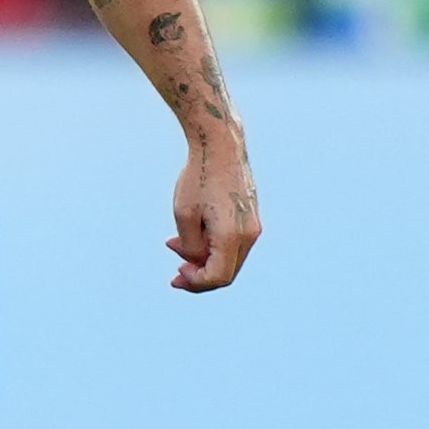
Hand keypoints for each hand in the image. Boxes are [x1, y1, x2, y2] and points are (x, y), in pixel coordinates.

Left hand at [167, 138, 260, 292]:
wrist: (220, 146)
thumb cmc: (198, 177)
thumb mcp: (184, 214)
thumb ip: (190, 246)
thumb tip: (197, 262)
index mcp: (233, 235)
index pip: (218, 277)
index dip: (196, 283)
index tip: (176, 273)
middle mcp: (249, 234)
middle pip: (226, 272)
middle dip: (200, 275)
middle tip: (175, 272)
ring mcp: (254, 226)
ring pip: (230, 258)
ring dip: (204, 259)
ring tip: (176, 243)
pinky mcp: (252, 218)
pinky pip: (234, 243)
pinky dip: (214, 246)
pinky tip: (193, 234)